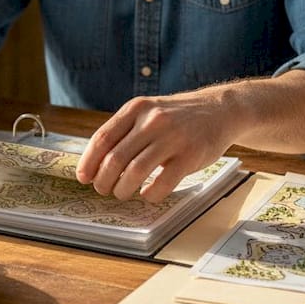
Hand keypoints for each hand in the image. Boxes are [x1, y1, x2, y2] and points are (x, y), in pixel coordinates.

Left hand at [76, 91, 235, 202]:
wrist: (221, 110)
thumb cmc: (177, 116)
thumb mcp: (148, 111)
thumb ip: (125, 131)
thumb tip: (95, 163)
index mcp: (136, 109)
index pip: (102, 138)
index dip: (89, 162)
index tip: (84, 178)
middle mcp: (152, 120)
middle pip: (115, 159)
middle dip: (103, 181)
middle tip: (103, 190)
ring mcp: (173, 137)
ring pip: (135, 172)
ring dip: (123, 189)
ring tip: (122, 193)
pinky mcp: (191, 155)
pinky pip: (162, 183)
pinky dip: (150, 194)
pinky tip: (148, 194)